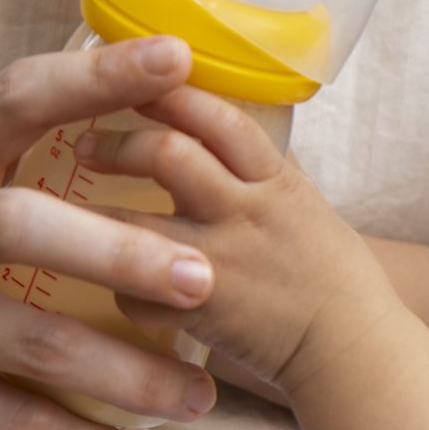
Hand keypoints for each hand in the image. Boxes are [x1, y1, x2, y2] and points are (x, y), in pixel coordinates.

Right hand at [0, 37, 221, 429]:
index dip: (98, 75)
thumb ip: (0, 135)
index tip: (177, 59)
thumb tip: (120, 94)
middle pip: (23, 229)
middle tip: (204, 277)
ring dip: (121, 374)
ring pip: (24, 341)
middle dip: (119, 255)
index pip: (19, 95)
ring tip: (197, 396)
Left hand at [76, 86, 397, 393]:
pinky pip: (135, 295)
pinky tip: (125, 292)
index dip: (172, 93)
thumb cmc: (336, 278)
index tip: (134, 79)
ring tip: (74, 219)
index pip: (220, 118)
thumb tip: (221, 125)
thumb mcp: (309, 207)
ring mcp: (222, 262)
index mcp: (278, 182)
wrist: (354, 350)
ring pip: (134, 224)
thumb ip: (265, 169)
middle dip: (117, 145)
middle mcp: (248, 214)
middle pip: (168, 155)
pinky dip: (123, 293)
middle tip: (87, 147)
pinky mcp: (202, 312)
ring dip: (95, 217)